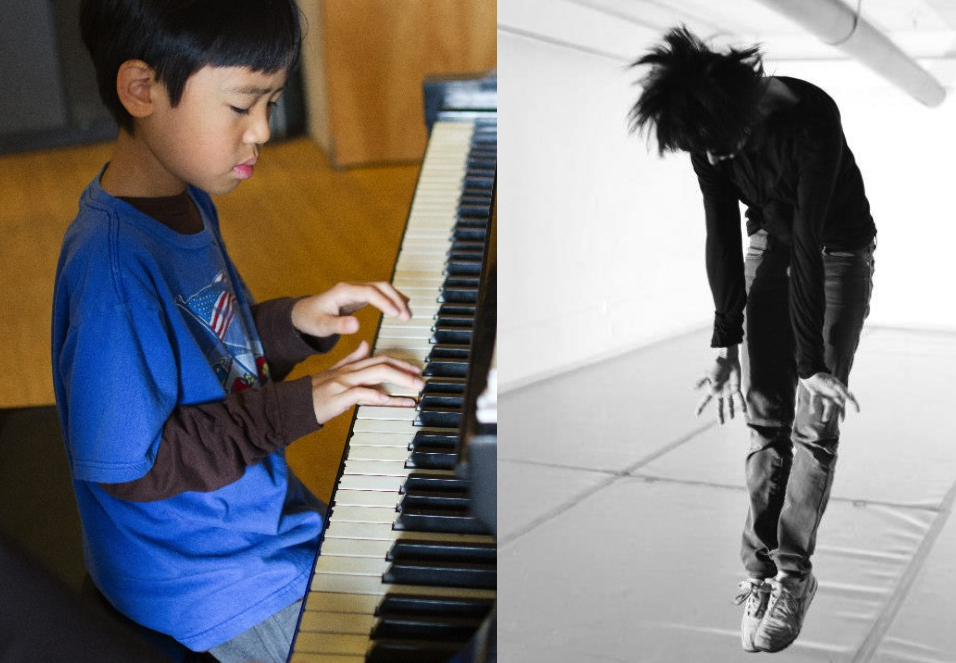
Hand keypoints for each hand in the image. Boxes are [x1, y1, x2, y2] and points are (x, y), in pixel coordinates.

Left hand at [291, 282, 411, 337]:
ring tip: (408, 315)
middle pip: (380, 286)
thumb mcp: (322, 326)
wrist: (304, 313)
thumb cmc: (311, 319)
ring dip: (397, 299)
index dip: (385, 301)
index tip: (396, 313)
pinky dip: (392, 300)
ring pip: (383, 288)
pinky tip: (401, 308)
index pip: (370, 292)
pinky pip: (380, 294)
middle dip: (396, 299)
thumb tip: (357, 325)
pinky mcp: (360, 296)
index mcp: (343, 292)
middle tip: (407, 316)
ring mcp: (357, 290)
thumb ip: (339, 326)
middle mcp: (352, 287)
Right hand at [310, 341, 424, 424]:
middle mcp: (350, 372)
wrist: (293, 403)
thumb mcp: (334, 372)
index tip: (416, 371)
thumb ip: (352, 358)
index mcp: (351, 366)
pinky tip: (385, 399)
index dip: (400, 363)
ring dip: (399, 381)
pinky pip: (358, 393)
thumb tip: (367, 345)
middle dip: (405, 372)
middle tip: (421, 381)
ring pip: (376, 375)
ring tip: (414, 389)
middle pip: (382, 365)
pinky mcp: (338, 397)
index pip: (380, 359)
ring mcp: (344, 383)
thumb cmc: (315, 392)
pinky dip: (373, 396)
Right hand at [695, 346, 746, 424]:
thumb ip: (700, 382)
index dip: (701, 407)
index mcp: (712, 389)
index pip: (705, 401)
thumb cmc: (716, 365)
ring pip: (730, 404)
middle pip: (719, 406)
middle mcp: (720, 392)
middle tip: (721, 424)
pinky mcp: (736, 388)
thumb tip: (691, 388)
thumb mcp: (707, 374)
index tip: (696, 415)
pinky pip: (739, 397)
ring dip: (731, 411)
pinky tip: (745, 411)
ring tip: (732, 418)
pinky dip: (742, 404)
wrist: (727, 359)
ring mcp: (728, 391)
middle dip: (720, 414)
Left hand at [799, 372, 858, 423]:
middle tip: (842, 421)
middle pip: (838, 403)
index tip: (858, 411)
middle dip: (840, 412)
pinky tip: (812, 412)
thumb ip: (838, 391)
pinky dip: (814, 406)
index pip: (848, 397)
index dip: (853, 403)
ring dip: (827, 412)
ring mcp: (823, 391)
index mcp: (838, 388)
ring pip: (827, 404)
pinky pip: (815, 400)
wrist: (808, 370)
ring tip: (825, 420)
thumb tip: (842, 399)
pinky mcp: (815, 392)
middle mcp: (832, 391)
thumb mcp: (832, 384)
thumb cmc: (821, 376)